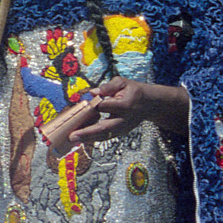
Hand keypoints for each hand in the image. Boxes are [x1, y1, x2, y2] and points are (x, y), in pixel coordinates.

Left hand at [69, 76, 189, 142]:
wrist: (150, 104)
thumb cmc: (133, 91)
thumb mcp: (123, 83)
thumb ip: (108, 86)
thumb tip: (92, 92)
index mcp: (125, 104)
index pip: (107, 106)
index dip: (95, 106)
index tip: (84, 106)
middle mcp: (124, 119)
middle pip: (105, 128)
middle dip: (88, 133)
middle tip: (72, 136)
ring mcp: (123, 128)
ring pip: (104, 135)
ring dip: (87, 138)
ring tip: (72, 139)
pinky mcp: (120, 132)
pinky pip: (105, 137)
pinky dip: (92, 138)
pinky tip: (80, 138)